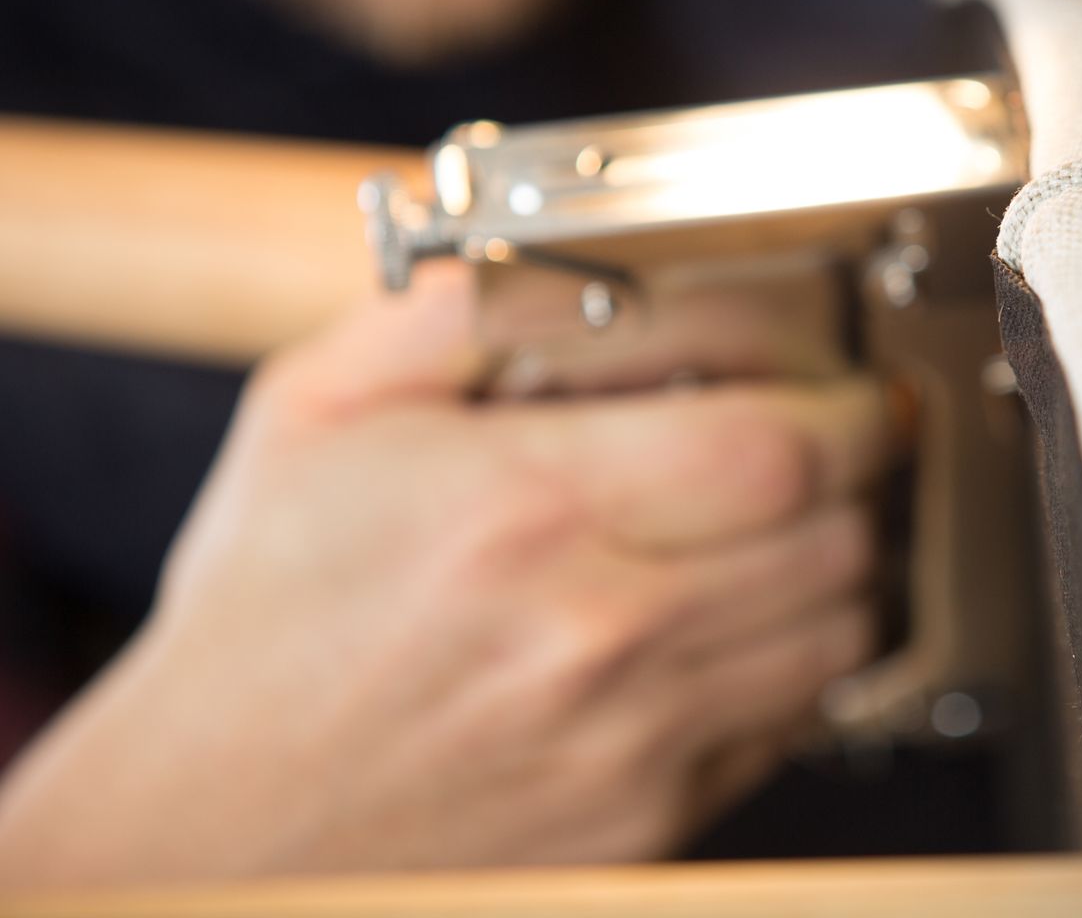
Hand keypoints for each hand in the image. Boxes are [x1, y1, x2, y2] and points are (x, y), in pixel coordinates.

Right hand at [0, 263, 888, 886]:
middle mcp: (594, 632)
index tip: (850, 391)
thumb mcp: (310, 422)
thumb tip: (549, 257)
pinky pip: (791, 727)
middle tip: (840, 449)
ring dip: (846, 569)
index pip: (777, 446)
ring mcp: (631, 741)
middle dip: (862, 479)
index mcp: (520, 510)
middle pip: (835, 538)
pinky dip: (798, 666)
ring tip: (797, 531)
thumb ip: (443, 316)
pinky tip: (742, 629)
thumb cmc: (259, 630)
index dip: (850, 409)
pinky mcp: (646, 819)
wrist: (205, 837)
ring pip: (838, 637)